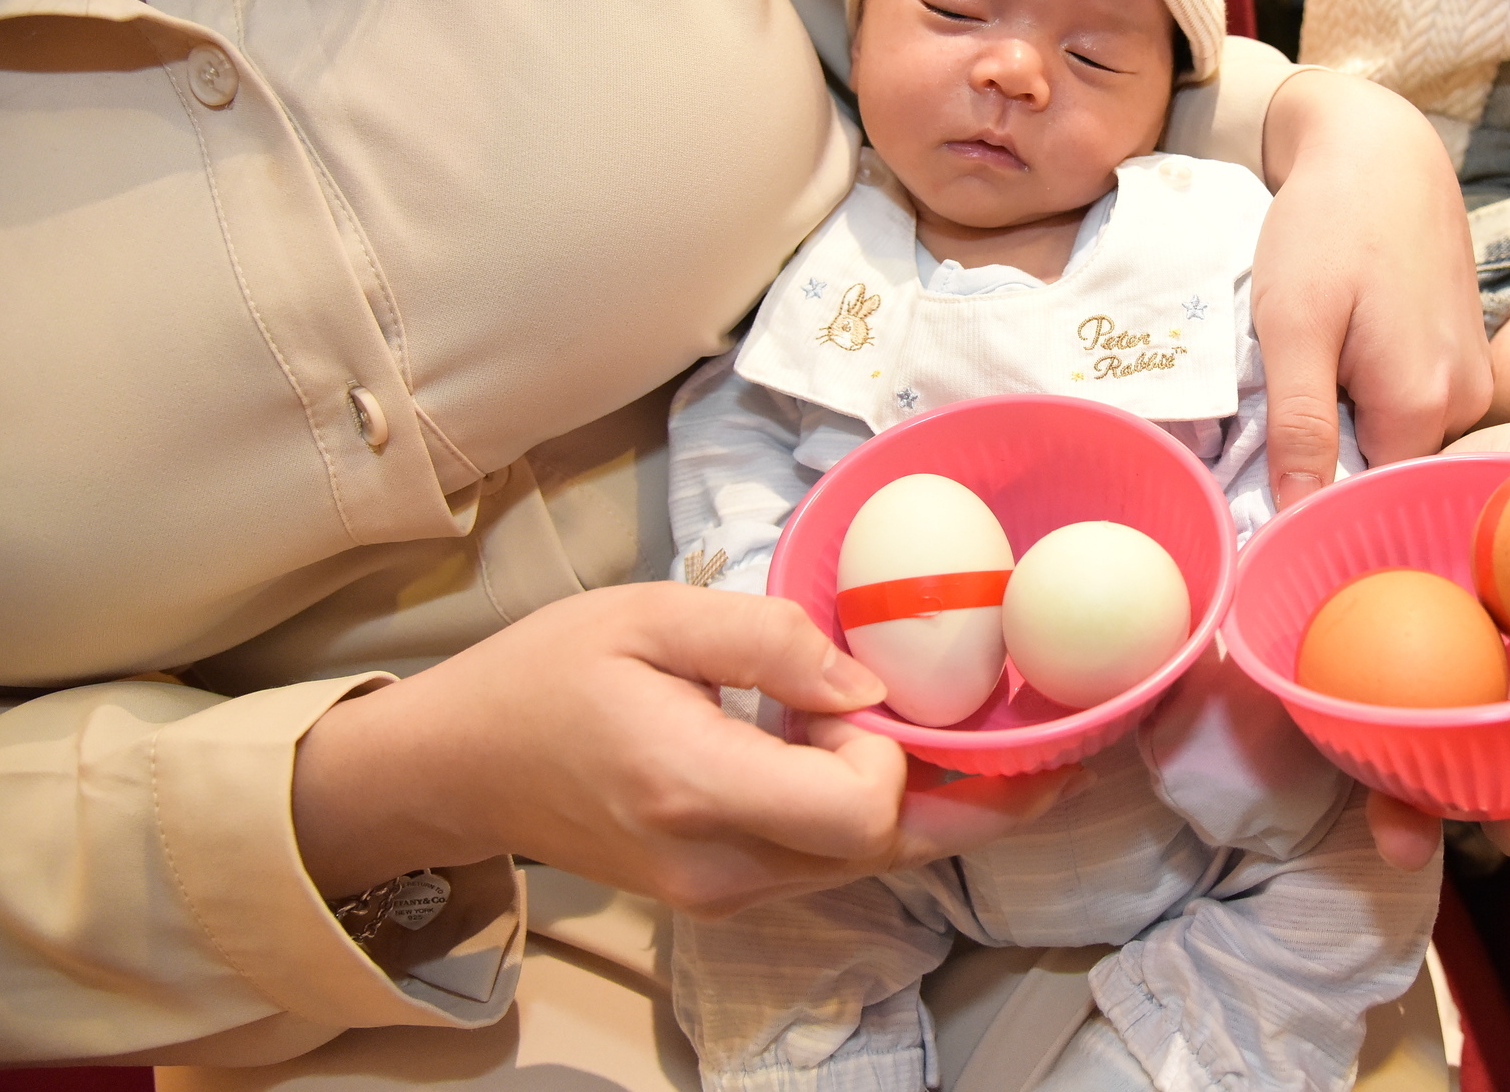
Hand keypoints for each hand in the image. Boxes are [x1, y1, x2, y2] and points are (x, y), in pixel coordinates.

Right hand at [292, 584, 1078, 916]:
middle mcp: (723, 865)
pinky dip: (878, 812)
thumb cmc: (547, 676)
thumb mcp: (648, 616)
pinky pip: (833, 862)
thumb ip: (765, 638)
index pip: (859, 808)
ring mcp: (726, 893)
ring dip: (929, 800)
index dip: (895, 751)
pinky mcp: (728, 893)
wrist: (463, 767)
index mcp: (697, 788)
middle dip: (968, 792)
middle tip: (1047, 737)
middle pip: (889, 848)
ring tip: (984, 736)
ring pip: (872, 862)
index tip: (873, 685)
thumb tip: (866, 676)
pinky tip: (895, 756)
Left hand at [1254, 70, 1490, 506]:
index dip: (1314, 497)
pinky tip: (1347, 350)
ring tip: (1316, 365)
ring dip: (1352, 420)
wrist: (1380, 148)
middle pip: (1386, 469)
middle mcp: (1465, 403)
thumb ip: (1300, 424)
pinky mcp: (1468, 355)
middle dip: (1332, 454)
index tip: (1264, 482)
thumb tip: (1296, 517)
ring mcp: (1473, 379)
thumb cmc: (1327, 225)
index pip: (1366, 499)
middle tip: (1280, 403)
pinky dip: (1374, 393)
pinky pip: (1416, 405)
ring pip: (1399, 438)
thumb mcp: (1292, 325)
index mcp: (1422, 405)